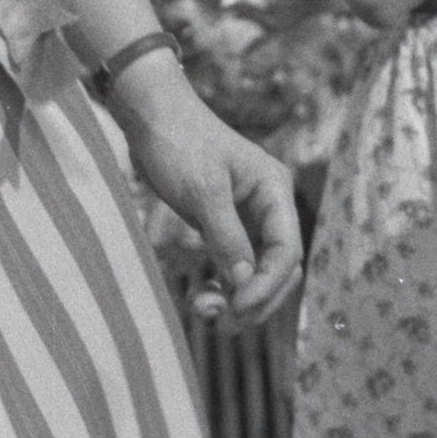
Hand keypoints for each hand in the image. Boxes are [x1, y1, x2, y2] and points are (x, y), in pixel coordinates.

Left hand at [108, 55, 302, 328]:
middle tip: (224, 323)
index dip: (267, 285)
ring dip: (237, 297)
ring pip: (256, 272)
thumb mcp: (203, 189)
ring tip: (203, 310)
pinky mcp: (224, 224)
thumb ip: (226, 235)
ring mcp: (247, 217)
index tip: (238, 308)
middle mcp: (268, 206)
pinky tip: (200, 297)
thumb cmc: (178, 141)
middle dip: (255, 298)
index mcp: (275, 190)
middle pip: (279, 268)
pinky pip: (234, 264)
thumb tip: (243, 282)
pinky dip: (221, 285)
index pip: (287, 251)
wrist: (149, 114)